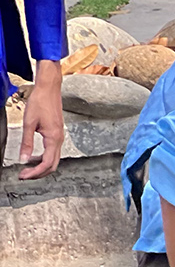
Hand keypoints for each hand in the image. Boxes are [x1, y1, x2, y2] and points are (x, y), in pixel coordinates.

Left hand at [18, 62, 62, 180]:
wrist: (49, 90)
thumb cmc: (40, 103)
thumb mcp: (29, 123)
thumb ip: (26, 142)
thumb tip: (23, 159)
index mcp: (53, 138)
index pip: (46, 163)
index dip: (35, 172)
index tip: (23, 175)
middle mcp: (59, 140)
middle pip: (52, 165)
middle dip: (39, 173)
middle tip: (24, 175)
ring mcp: (59, 137)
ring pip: (53, 160)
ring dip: (41, 167)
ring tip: (27, 168)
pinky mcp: (57, 134)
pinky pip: (52, 152)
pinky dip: (43, 159)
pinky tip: (33, 157)